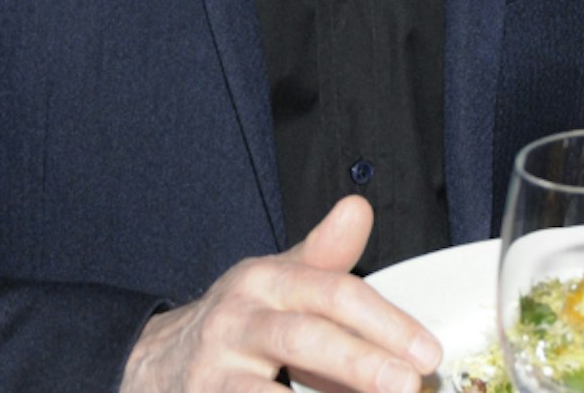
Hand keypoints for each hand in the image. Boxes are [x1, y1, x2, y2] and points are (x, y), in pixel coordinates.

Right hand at [119, 196, 441, 392]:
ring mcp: (216, 369)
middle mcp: (238, 321)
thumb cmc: (238, 323)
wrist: (156, 362)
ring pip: (268, 392)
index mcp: (266, 281)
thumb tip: (359, 209)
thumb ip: (325, 256)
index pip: (333, 292)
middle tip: (407, 384)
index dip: (385, 323)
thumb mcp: (277, 281)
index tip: (427, 352)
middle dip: (360, 363)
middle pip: (305, 339)